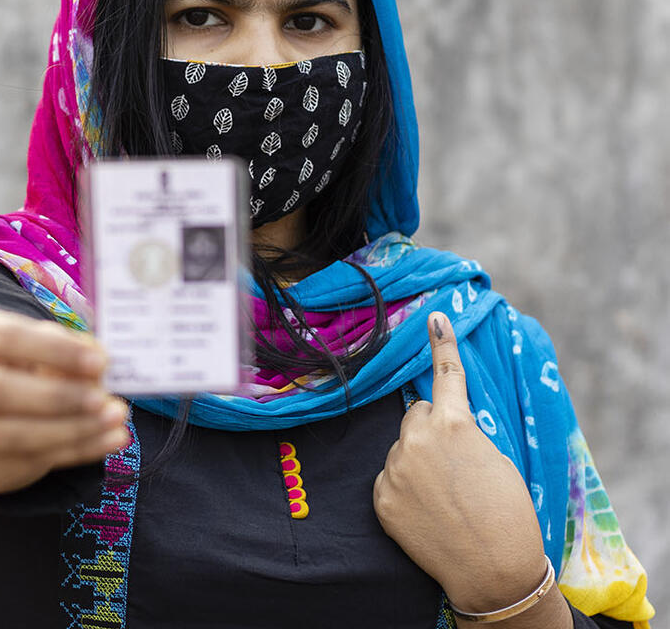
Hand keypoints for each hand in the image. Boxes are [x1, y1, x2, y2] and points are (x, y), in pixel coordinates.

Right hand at [0, 305, 128, 494]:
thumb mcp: (23, 338)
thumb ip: (57, 344)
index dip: (54, 351)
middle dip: (57, 397)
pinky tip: (107, 441)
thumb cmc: (1, 355)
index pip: (3, 338)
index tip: (99, 360)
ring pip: (9, 435)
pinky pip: (24, 463)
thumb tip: (98, 360)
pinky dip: (74, 452)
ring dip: (70, 431)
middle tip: (103, 398)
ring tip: (114, 422)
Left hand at [373, 312, 545, 612]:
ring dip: (418, 461)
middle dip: (434, 431)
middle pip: (418, 416)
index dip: (441, 344)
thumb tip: (444, 427)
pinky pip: (390, 478)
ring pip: (402, 448)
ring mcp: (394, 468)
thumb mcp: (496, 460)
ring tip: (445, 497)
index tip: (435, 316)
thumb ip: (465, 434)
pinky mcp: (380, 496)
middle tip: (457, 466)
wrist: (492, 570)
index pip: (446, 376)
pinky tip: (427, 512)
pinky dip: (405, 490)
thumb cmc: (507, 514)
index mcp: (453, 424)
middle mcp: (416, 438)